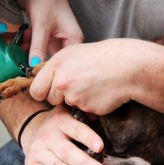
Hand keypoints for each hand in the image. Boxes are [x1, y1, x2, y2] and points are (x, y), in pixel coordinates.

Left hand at [16, 0, 83, 65]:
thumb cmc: (46, 0)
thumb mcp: (42, 25)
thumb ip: (38, 47)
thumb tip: (34, 67)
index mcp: (75, 39)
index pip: (66, 62)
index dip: (52, 69)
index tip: (36, 75)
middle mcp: (69, 41)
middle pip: (56, 59)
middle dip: (39, 59)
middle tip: (24, 62)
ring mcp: (58, 39)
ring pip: (45, 53)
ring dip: (32, 51)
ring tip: (22, 45)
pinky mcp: (48, 36)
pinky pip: (39, 46)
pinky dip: (30, 45)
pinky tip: (23, 39)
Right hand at [21, 105, 105, 164]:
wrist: (32, 129)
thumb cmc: (61, 124)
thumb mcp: (69, 113)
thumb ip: (84, 115)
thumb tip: (98, 115)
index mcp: (61, 120)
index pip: (77, 130)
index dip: (88, 138)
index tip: (100, 147)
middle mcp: (47, 135)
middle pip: (67, 152)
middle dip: (85, 164)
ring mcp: (38, 150)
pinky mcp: (32, 164)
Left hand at [30, 39, 155, 114]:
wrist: (127, 66)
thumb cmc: (103, 58)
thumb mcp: (75, 53)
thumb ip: (57, 68)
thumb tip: (45, 82)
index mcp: (57, 63)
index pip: (36, 89)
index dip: (44, 92)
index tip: (52, 91)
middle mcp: (62, 80)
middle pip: (50, 100)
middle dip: (61, 97)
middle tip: (79, 86)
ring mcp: (74, 95)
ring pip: (68, 105)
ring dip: (78, 100)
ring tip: (93, 86)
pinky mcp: (86, 107)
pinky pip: (83, 110)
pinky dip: (90, 105)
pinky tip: (100, 93)